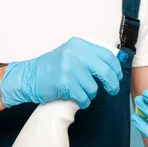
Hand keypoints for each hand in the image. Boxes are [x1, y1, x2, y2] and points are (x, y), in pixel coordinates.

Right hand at [0, 37, 122, 108]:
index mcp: (79, 45)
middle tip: (112, 90)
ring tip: (79, 91)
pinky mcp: (64, 82)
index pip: (107, 56)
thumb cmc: (52, 68)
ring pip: (93, 88)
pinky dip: (82, 101)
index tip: (117, 77)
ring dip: (89, 94)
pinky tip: (75, 98)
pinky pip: (83, 97)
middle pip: (105, 71)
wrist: (30, 76)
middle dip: (112, 84)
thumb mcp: (71, 54)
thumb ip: (89, 58)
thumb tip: (113, 68)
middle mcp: (75, 54)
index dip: (115, 68)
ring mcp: (69, 68)